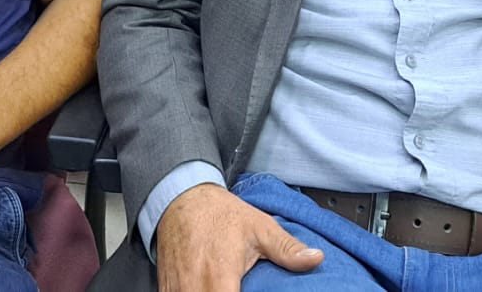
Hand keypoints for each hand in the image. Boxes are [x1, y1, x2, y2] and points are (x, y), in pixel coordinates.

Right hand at [156, 184, 323, 290]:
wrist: (182, 198)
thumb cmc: (221, 214)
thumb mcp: (259, 227)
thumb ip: (287, 249)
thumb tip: (316, 259)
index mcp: (220, 275)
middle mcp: (195, 285)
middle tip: (239, 290)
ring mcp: (177, 288)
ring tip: (225, 289)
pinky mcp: (166, 288)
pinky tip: (206, 290)